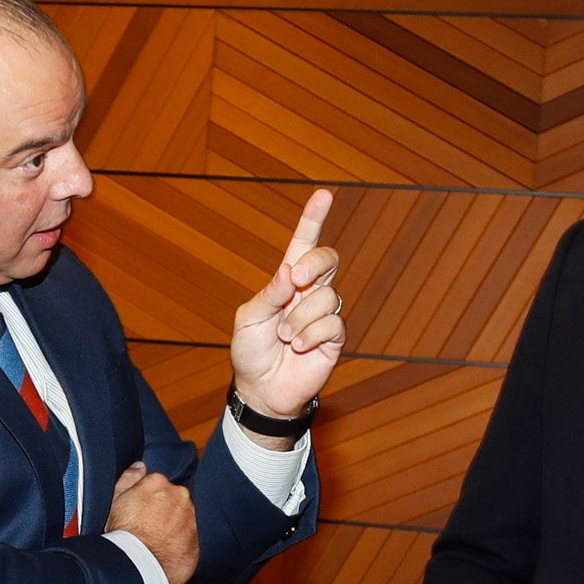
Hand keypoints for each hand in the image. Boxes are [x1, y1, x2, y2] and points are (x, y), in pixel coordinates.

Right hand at [104, 461, 199, 583]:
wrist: (137, 566)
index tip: (140, 512)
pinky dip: (181, 542)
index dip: (146, 500)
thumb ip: (128, 478)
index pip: (156, 485)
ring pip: (183, 516)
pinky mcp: (197, 539)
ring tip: (156, 541)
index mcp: (158, 483)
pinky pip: (190, 536)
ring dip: (173, 525)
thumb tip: (140, 466)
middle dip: (163, 510)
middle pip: (172, 498)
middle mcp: (179, 495)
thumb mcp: (114, 501)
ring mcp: (191, 517)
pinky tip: (166, 550)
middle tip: (147, 527)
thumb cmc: (122, 533)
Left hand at [228, 188, 344, 433]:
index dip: (313, 219)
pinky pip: (332, 322)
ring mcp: (323, 314)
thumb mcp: (249, 317)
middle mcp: (309, 292)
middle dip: (314, 263)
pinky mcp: (334, 337)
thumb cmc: (250, 351)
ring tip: (286, 336)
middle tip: (295, 279)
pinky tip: (298, 347)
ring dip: (300, 316)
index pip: (303, 244)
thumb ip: (270, 293)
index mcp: (286, 281)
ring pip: (327, 295)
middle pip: (326, 259)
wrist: (261, 389)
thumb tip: (290, 270)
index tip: (324, 194)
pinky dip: (310, 334)